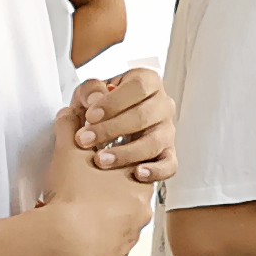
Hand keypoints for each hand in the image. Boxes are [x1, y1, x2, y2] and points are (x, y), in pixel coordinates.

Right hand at [40, 104, 155, 255]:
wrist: (63, 241)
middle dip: (111, 194)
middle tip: (88, 192)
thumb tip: (71, 113)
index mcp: (137, 181)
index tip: (102, 168)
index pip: (137, 168)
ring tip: (81, 215)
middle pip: (131, 197)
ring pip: (123, 223)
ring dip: (106, 219)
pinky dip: (100, 241)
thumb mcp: (68, 152)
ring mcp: (132, 235)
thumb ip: (71, 127)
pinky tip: (82, 234)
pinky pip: (112, 246)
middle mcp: (141, 209)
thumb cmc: (71, 198)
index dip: (117, 167)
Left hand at [76, 67, 174, 185]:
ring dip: (126, 153)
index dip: (113, 102)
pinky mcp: (169, 153)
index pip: (138, 87)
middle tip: (85, 140)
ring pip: (153, 142)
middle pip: (144, 115)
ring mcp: (168, 130)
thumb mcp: (91, 93)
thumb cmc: (102, 107)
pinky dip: (155, 170)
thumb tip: (95, 99)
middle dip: (111, 129)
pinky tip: (137, 173)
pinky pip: (169, 164)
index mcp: (148, 82)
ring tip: (101, 160)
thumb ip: (90, 91)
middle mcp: (163, 105)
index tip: (90, 115)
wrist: (109, 128)